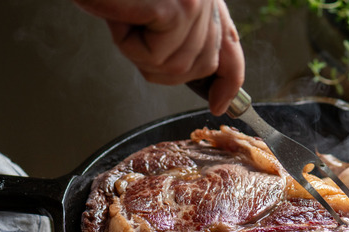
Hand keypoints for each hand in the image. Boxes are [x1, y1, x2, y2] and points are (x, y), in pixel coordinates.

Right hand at [73, 0, 244, 115]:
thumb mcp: (153, 6)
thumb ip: (175, 32)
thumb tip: (186, 70)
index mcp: (205, 0)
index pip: (230, 49)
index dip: (227, 83)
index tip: (218, 104)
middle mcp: (206, 1)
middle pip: (196, 67)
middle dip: (158, 65)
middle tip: (131, 32)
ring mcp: (195, 5)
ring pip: (171, 66)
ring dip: (135, 50)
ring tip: (122, 15)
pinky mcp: (176, 10)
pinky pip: (152, 54)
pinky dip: (126, 41)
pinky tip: (118, 15)